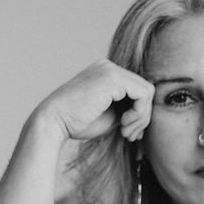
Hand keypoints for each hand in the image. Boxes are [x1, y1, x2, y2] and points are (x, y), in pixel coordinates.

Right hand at [36, 59, 153, 144]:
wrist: (54, 122)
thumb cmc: (77, 123)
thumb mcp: (110, 115)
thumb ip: (128, 110)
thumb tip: (148, 114)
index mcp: (106, 73)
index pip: (136, 90)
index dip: (139, 114)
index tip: (130, 133)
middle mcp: (109, 67)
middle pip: (144, 90)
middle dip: (142, 117)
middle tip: (130, 136)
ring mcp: (111, 69)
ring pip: (147, 91)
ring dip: (142, 117)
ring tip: (126, 132)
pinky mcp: (113, 78)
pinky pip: (143, 94)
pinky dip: (139, 113)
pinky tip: (124, 125)